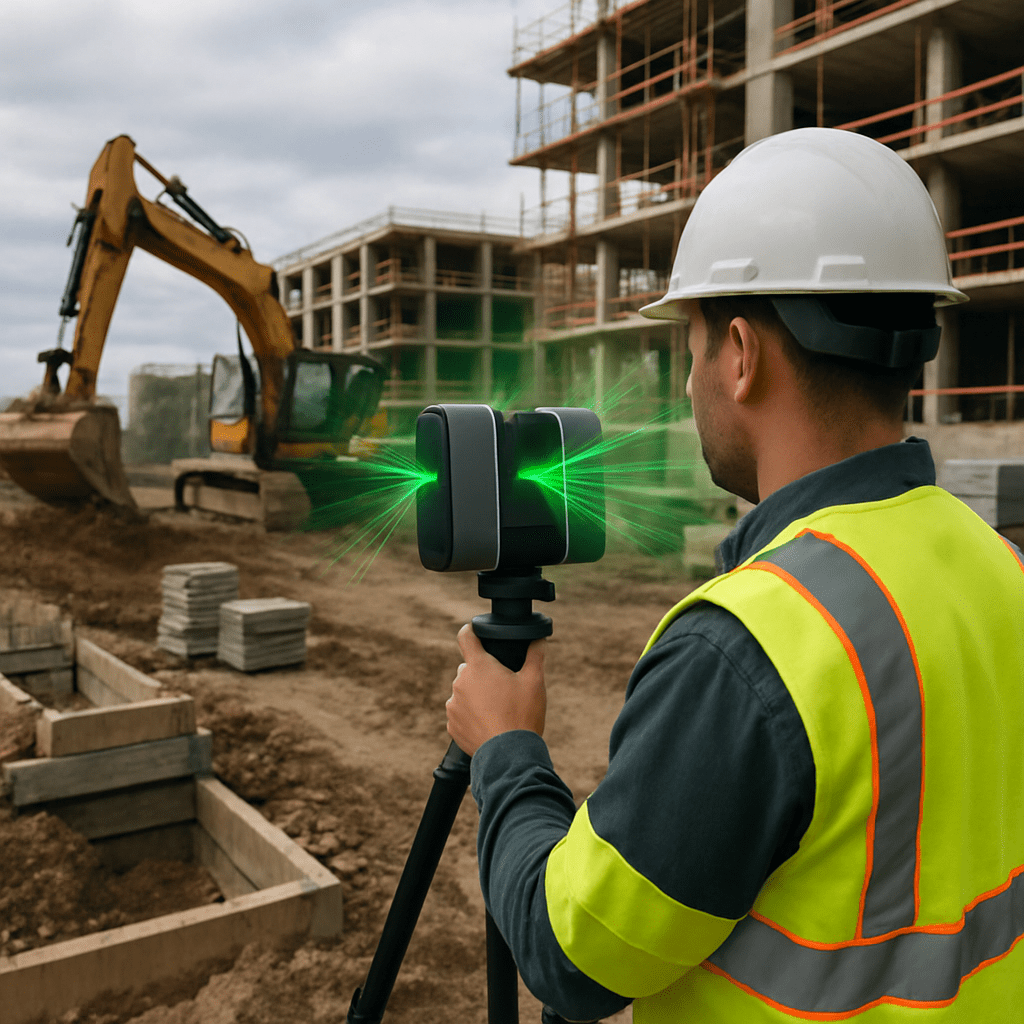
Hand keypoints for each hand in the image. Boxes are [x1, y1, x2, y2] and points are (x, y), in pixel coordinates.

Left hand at [445, 623, 546, 755]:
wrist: (509, 756)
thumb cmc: (522, 715)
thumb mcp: (535, 681)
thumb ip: (536, 655)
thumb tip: (539, 639)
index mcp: (478, 666)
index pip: (465, 637)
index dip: (471, 632)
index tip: (476, 634)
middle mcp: (460, 683)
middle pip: (469, 668)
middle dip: (484, 674)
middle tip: (503, 687)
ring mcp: (453, 705)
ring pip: (464, 691)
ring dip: (476, 695)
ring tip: (498, 710)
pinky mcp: (452, 725)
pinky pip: (461, 712)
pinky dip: (472, 715)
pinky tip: (489, 723)